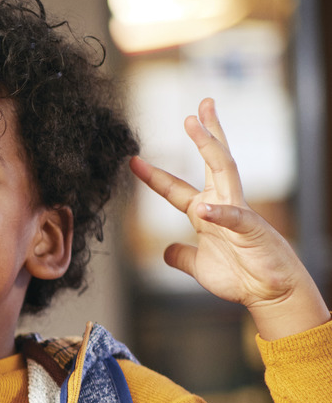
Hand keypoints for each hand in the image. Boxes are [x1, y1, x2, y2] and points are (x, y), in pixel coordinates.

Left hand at [130, 99, 327, 339]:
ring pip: (223, 171)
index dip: (153, 175)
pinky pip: (234, 217)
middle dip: (203, 134)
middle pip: (211, 162)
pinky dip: (220, 213)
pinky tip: (205, 209)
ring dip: (209, 146)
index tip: (133, 160)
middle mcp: (221, 205)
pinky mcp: (251, 230)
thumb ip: (181, 255)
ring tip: (196, 123)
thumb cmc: (241, 276)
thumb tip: (165, 250)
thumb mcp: (199, 265)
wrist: (270, 294)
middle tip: (195, 109)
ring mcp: (237, 213)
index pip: (175, 188)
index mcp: (205, 213)